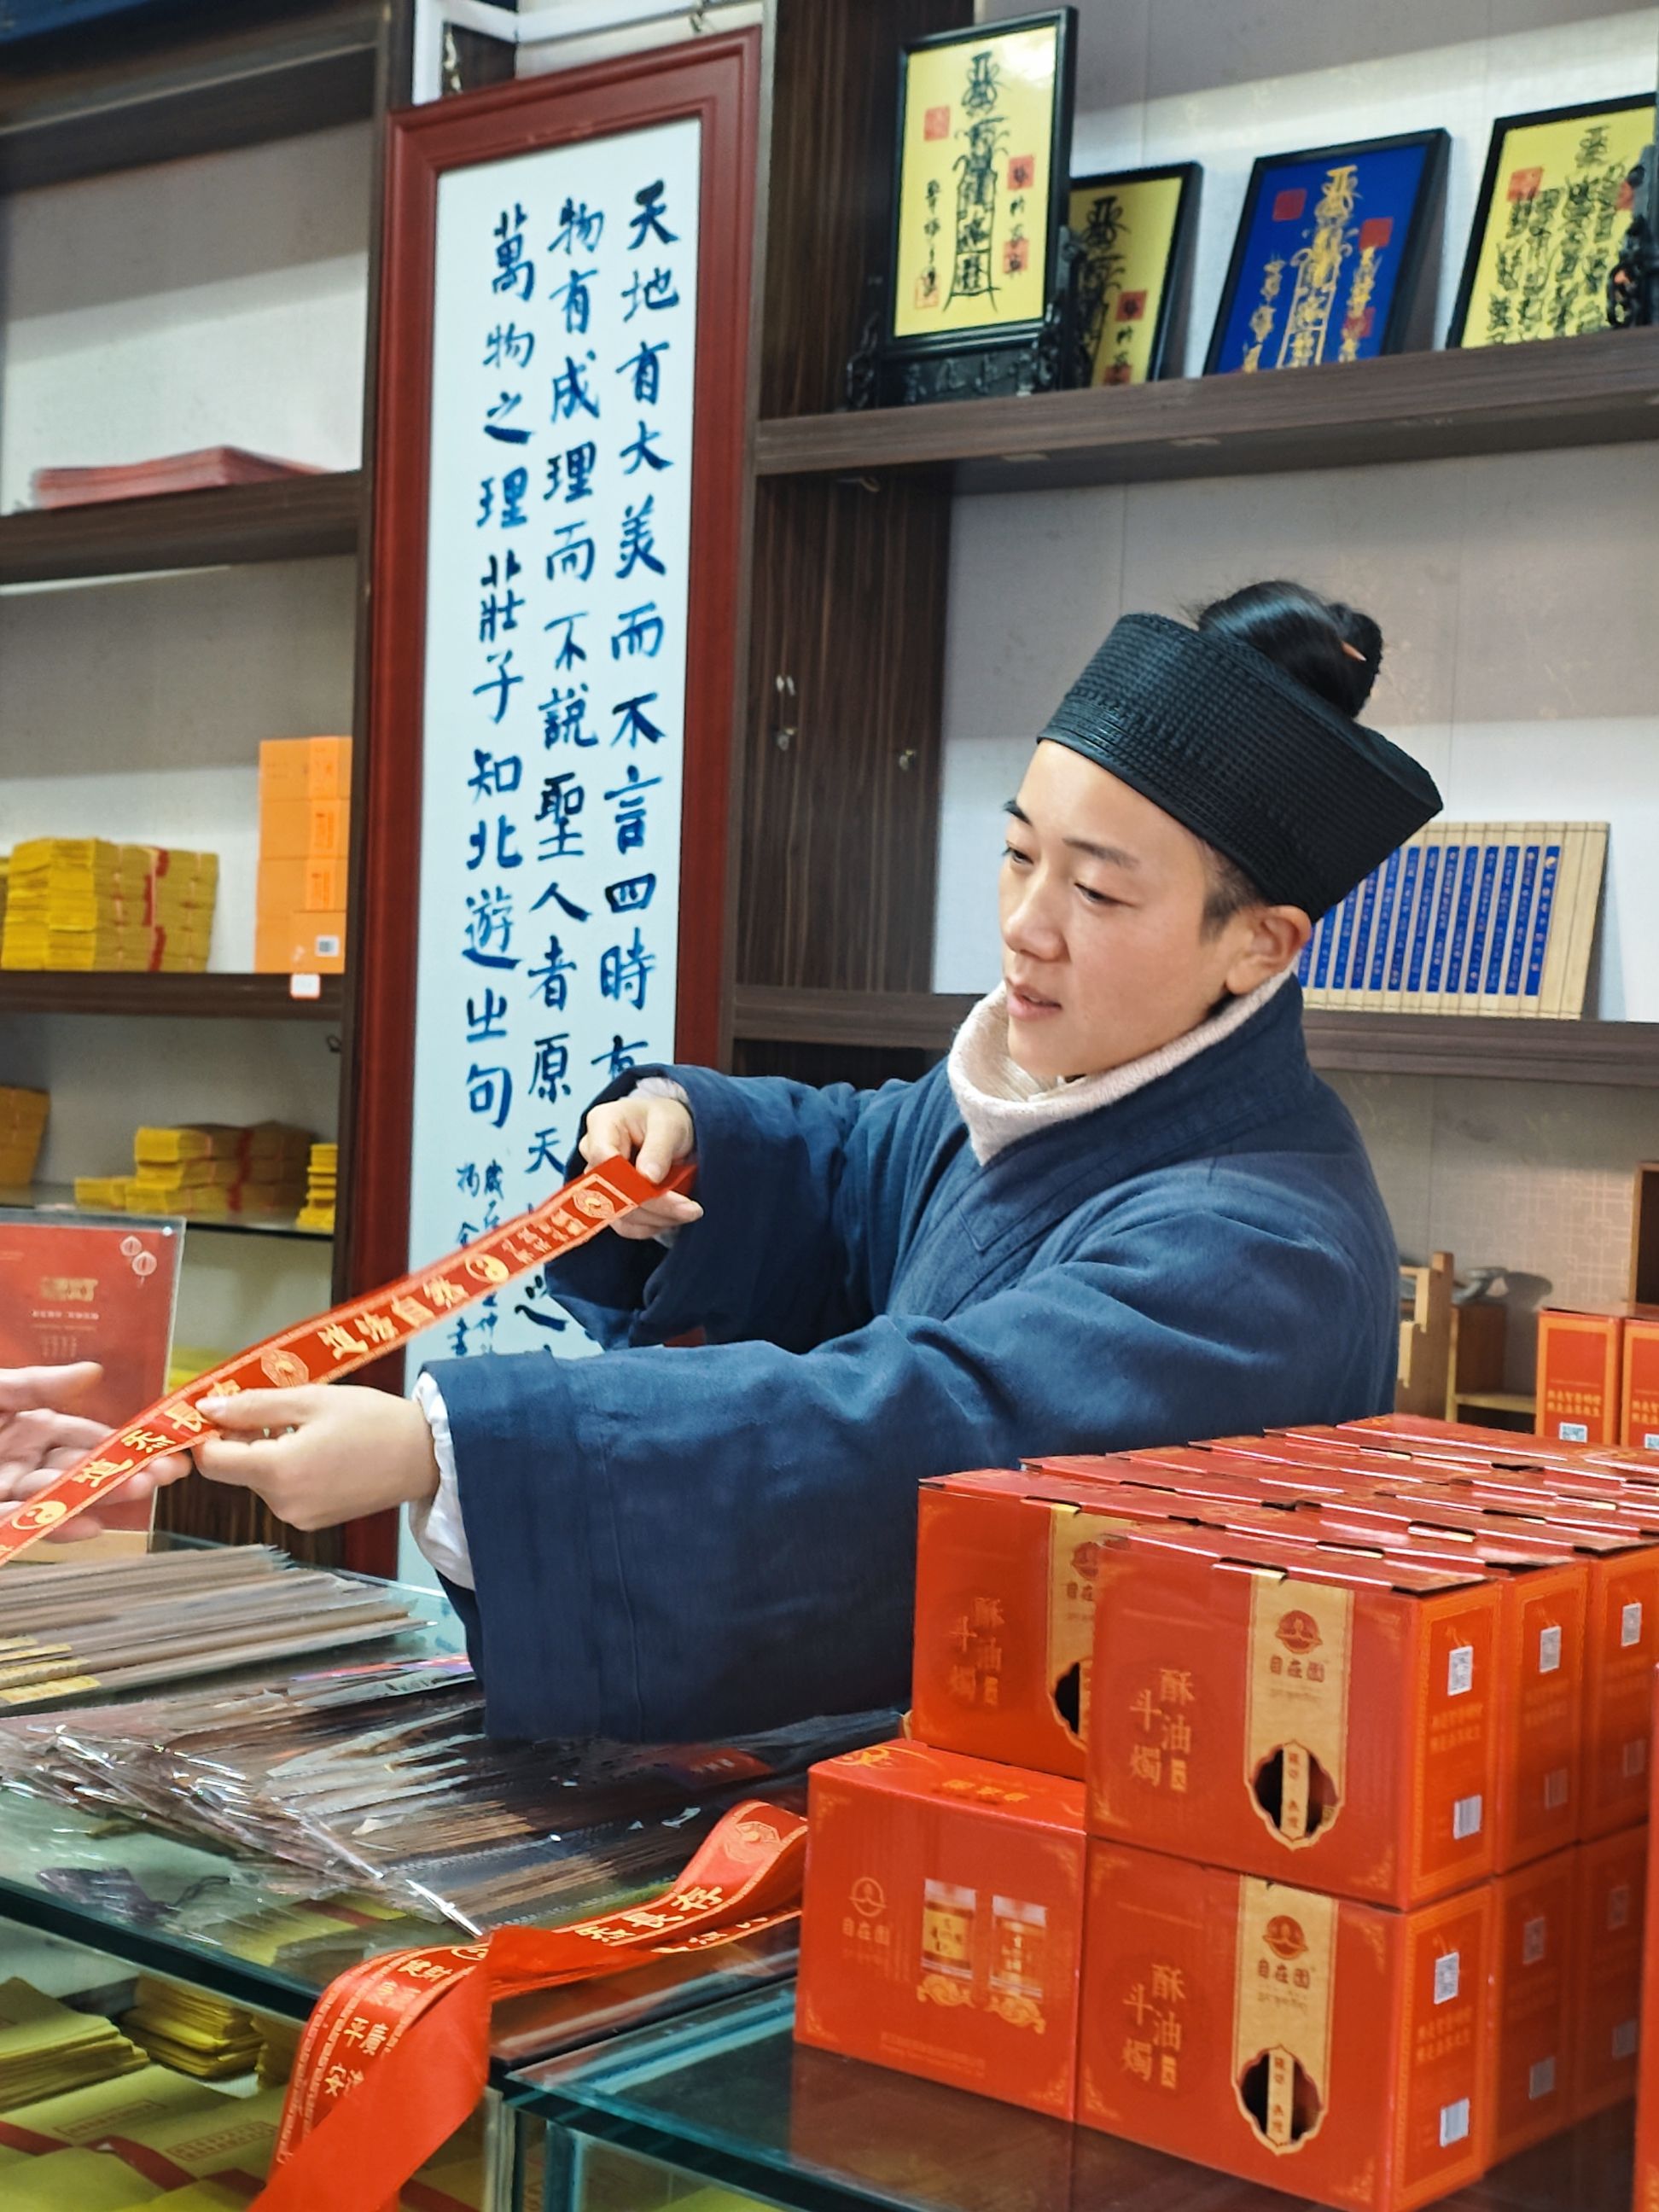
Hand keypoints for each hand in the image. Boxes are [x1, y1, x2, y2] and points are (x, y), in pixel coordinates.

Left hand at [0, 1362, 192, 1539]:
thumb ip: (38, 1384)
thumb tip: (94, 1371)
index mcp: (29, 1428)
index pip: (86, 1439)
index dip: (122, 1444)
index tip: (159, 1445)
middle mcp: (25, 1463)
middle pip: (83, 1471)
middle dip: (124, 1471)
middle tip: (165, 1472)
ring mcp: (8, 1491)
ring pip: (61, 1499)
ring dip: (100, 1497)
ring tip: (138, 1490)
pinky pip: (23, 1524)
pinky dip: (56, 1527)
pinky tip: (88, 1525)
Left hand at [193, 1385, 439, 1531]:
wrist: (426, 1455)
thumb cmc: (374, 1421)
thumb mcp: (310, 1400)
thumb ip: (253, 1406)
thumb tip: (206, 1410)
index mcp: (279, 1472)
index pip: (210, 1462)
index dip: (205, 1435)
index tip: (219, 1411)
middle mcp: (282, 1503)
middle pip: (235, 1469)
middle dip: (244, 1438)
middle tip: (275, 1407)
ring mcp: (298, 1517)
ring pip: (259, 1479)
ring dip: (268, 1451)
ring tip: (306, 1425)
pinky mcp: (313, 1521)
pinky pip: (283, 1491)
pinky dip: (288, 1467)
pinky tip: (318, 1447)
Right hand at [579, 1092, 701, 1241]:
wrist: (671, 1132)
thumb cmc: (667, 1120)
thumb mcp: (670, 1125)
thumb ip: (658, 1149)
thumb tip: (647, 1178)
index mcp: (602, 1123)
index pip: (603, 1157)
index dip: (628, 1178)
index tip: (661, 1185)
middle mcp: (592, 1153)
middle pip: (610, 1191)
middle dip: (653, 1205)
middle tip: (691, 1209)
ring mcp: (599, 1181)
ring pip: (618, 1214)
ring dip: (656, 1218)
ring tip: (688, 1211)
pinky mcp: (610, 1202)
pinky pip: (624, 1225)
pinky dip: (650, 1226)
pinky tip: (672, 1217)